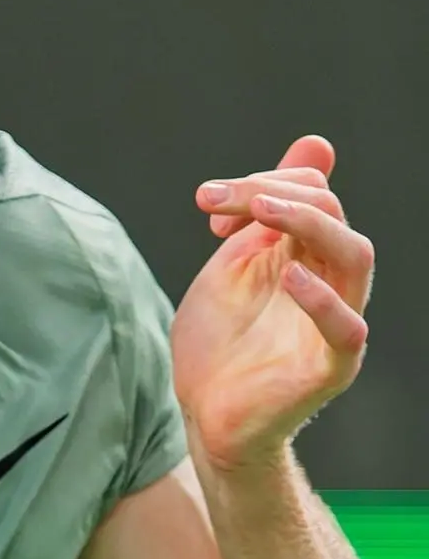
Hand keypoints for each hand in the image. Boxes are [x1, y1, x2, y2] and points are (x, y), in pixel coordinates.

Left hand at [170, 135, 374, 472]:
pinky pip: (346, 331)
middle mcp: (330, 283)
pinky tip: (287, 276)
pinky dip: (322, 301)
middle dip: (271, 191)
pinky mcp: (328, 368)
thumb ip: (264, 212)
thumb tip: (316, 143)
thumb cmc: (221, 340)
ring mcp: (333, 324)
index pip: (312, 194)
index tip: (208, 203)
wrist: (204, 414)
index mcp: (307, 255)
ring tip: (259, 210)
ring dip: (307, 223)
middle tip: (212, 198)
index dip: (261, 181)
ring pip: (354, 257)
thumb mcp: (235, 262)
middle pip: (332, 215)